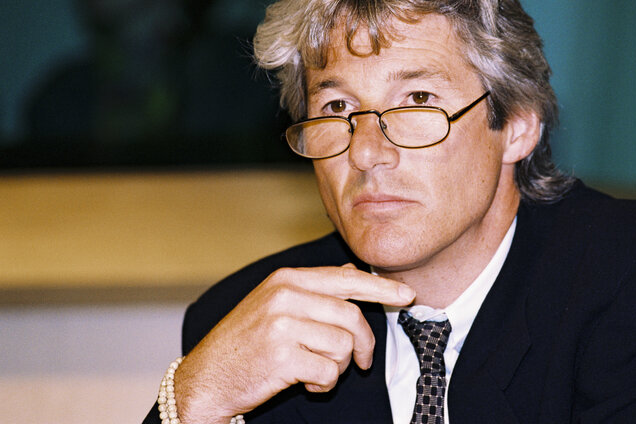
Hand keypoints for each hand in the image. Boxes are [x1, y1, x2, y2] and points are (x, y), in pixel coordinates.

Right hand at [173, 264, 415, 423]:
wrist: (206, 376)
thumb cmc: (246, 340)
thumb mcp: (275, 301)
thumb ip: (314, 287)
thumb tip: (351, 272)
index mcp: (287, 279)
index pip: (346, 280)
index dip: (381, 289)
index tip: (406, 295)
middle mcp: (285, 296)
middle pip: (351, 316)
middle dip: (364, 344)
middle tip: (362, 361)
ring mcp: (281, 325)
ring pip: (342, 346)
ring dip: (338, 367)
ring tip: (316, 370)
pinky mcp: (281, 357)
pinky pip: (328, 372)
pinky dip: (324, 385)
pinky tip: (306, 383)